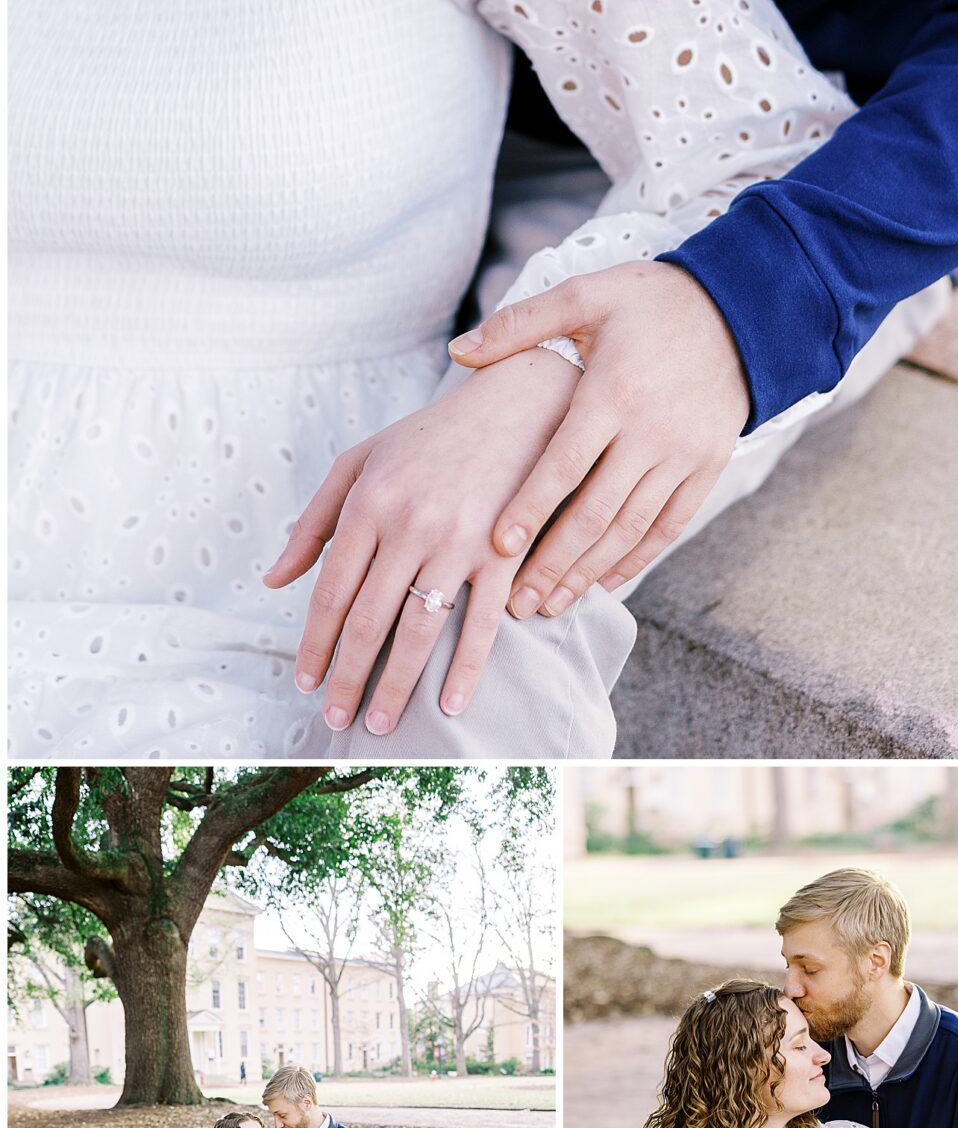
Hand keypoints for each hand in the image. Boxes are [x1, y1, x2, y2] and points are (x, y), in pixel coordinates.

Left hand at [264, 350, 578, 732]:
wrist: (515, 405)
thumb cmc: (429, 438)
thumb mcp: (360, 462)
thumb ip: (314, 521)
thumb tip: (273, 580)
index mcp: (368, 503)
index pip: (331, 591)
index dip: (315, 644)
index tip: (305, 681)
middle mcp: (409, 524)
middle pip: (367, 619)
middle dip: (346, 677)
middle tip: (334, 720)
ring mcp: (458, 540)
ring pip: (418, 629)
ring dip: (395, 685)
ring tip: (378, 722)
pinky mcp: (504, 552)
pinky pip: (483, 622)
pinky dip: (466, 668)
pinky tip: (450, 703)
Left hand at [449, 262, 749, 613]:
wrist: (741, 309)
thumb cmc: (652, 300)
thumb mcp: (587, 295)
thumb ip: (520, 324)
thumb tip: (457, 352)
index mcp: (614, 392)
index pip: (565, 464)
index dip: (531, 508)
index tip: (497, 547)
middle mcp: (651, 431)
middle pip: (596, 512)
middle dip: (553, 563)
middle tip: (516, 605)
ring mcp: (684, 454)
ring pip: (631, 528)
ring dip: (589, 571)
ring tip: (551, 603)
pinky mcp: (708, 466)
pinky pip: (670, 524)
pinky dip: (637, 558)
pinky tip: (604, 581)